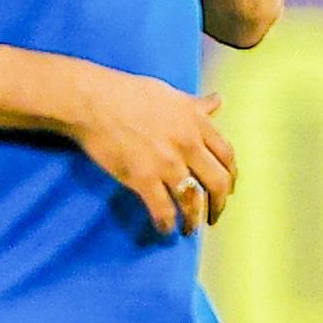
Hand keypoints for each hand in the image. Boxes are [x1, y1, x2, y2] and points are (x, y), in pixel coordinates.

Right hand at [68, 70, 237, 235]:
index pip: (227, 155)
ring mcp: (166, 163)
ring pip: (192, 200)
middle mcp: (188, 145)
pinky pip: (162, 208)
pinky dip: (166, 223)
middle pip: (217, 182)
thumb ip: (196, 105)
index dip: (230, 175)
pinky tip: (165, 229)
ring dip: (194, 219)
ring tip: (190, 229)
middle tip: (213, 216)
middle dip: (219, 204)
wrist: (92, 101)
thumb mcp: (171, 95)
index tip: (227, 188)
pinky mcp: (143, 178)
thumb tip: (218, 101)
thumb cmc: (128, 93)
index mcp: (197, 123)